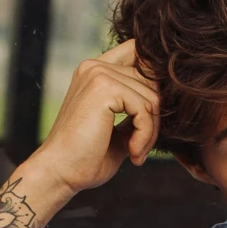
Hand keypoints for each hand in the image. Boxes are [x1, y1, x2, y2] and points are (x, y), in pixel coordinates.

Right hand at [21, 40, 162, 199]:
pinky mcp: (104, 89)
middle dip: (155, 117)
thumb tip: (167, 103)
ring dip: (151, 131)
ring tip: (136, 152)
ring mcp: (98, 74)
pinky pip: (144, 109)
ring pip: (151, 97)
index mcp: (95, 71)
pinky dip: (145, 135)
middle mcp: (95, 66)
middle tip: (142, 147)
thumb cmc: (85, 157)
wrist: (59, 172)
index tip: (152, 117)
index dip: (154, 81)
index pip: (138, 54)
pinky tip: (133, 153)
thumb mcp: (117, 128)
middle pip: (150, 81)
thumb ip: (137, 111)